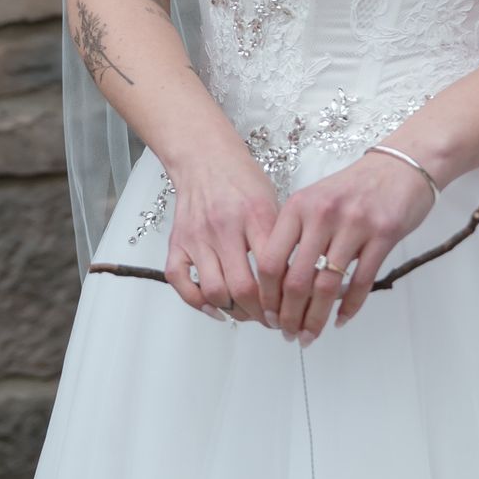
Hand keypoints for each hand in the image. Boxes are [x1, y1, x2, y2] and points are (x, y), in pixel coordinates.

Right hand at [163, 143, 283, 324]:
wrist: (204, 158)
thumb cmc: (243, 180)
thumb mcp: (274, 203)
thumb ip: (283, 240)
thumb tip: (301, 280)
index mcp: (256, 216)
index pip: (274, 270)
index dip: (285, 299)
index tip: (293, 310)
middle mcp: (225, 228)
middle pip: (243, 288)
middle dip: (262, 314)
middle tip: (272, 320)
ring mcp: (198, 237)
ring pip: (214, 291)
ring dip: (234, 312)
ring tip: (248, 314)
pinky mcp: (178, 243)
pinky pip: (181, 283)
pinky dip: (198, 302)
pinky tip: (216, 307)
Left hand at [259, 149, 435, 343]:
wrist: (401, 165)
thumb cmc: (357, 186)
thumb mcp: (317, 200)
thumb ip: (298, 235)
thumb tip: (280, 284)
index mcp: (299, 206)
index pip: (271, 259)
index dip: (266, 295)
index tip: (268, 314)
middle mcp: (322, 214)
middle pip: (296, 279)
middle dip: (289, 315)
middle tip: (288, 334)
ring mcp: (354, 224)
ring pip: (327, 285)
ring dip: (316, 318)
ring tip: (310, 335)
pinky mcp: (383, 234)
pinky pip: (361, 281)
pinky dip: (350, 307)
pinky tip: (341, 319)